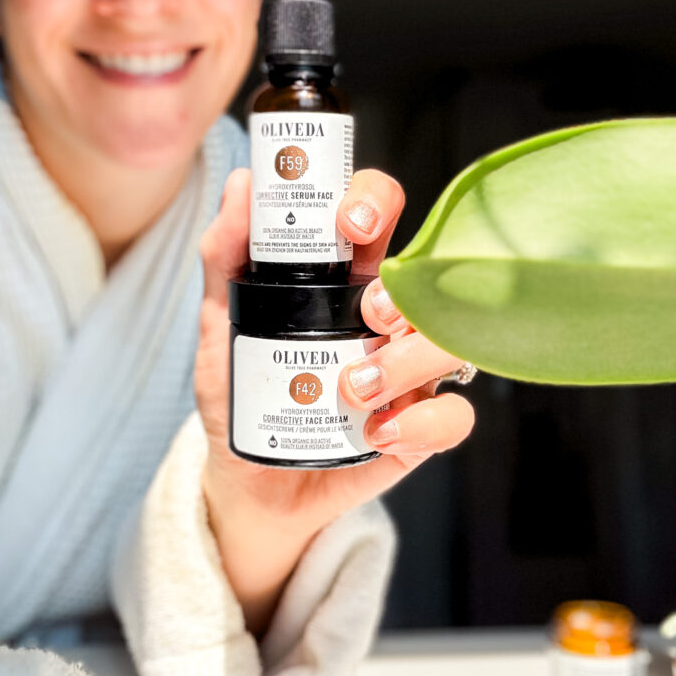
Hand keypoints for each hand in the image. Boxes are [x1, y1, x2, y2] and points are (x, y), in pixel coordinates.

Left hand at [195, 168, 474, 633]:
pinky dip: (421, 422)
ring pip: (448, 341)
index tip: (350, 220)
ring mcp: (409, 369)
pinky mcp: (419, 425)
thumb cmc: (242, 397)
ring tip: (353, 389)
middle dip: (402, 289)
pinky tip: (378, 433)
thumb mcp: (221, 327)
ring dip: (405, 361)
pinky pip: (453, 414)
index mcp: (342, 279)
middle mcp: (386, 317)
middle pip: (431, 271)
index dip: (374, 200)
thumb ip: (224, 260)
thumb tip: (241, 187)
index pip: (376, 213)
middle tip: (366, 312)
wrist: (251, 487)